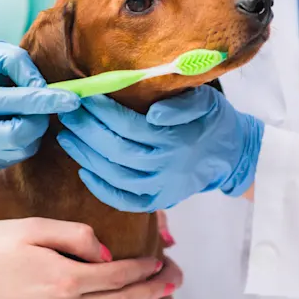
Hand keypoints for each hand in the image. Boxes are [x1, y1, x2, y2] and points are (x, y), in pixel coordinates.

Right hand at [0, 40, 79, 169]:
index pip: (16, 103)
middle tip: (43, 107)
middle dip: (38, 121)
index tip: (73, 100)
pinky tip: (15, 124)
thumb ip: (24, 69)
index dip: (48, 100)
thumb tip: (45, 90)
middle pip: (17, 135)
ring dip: (33, 131)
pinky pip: (15, 156)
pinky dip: (24, 141)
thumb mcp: (2, 54)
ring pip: (20, 149)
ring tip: (23, 112)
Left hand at [57, 85, 263, 212]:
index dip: (101, 112)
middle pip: (115, 150)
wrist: (232, 154)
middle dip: (86, 131)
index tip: (82, 97)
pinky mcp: (158, 201)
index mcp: (174, 141)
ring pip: (114, 175)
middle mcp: (164, 167)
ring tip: (67, 137)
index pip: (127, 126)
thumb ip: (181, 105)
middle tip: (67, 114)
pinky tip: (83, 171)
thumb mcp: (205, 101)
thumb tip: (153, 114)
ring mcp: (160, 188)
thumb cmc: (212, 120)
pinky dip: (101, 189)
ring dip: (86, 156)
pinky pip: (124, 200)